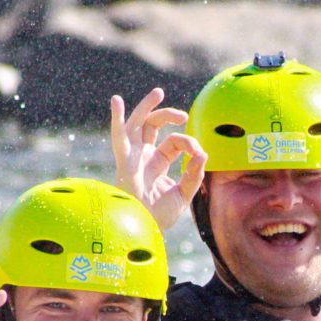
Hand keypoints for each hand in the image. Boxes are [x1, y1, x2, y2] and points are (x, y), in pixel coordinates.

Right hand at [110, 88, 206, 229]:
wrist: (146, 228)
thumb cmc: (160, 217)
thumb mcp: (184, 194)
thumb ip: (194, 174)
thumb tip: (204, 153)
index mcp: (156, 163)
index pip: (174, 142)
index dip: (189, 143)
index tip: (198, 154)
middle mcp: (143, 156)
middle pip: (153, 126)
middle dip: (166, 114)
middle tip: (183, 115)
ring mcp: (133, 156)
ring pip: (137, 123)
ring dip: (146, 107)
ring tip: (158, 92)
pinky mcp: (125, 161)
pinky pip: (118, 136)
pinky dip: (116, 118)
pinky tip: (116, 101)